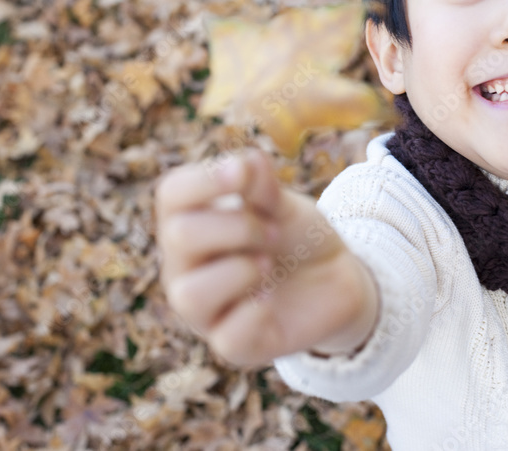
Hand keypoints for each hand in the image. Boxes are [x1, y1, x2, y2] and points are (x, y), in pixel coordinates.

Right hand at [155, 149, 378, 366]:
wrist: (335, 279)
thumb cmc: (295, 237)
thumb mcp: (284, 205)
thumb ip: (262, 186)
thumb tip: (245, 162)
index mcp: (190, 223)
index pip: (171, 194)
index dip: (204, 179)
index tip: (243, 173)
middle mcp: (185, 267)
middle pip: (179, 236)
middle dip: (236, 226)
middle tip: (271, 232)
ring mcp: (204, 311)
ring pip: (191, 294)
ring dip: (240, 270)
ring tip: (268, 264)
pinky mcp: (232, 345)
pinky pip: (228, 334)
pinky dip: (258, 310)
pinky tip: (272, 298)